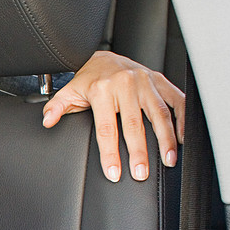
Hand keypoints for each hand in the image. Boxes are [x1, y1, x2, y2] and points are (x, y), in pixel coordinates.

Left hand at [42, 50, 185, 181]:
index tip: (114, 172)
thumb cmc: (88, 79)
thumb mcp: (69, 92)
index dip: (110, 152)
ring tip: (167, 160)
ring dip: (166, 139)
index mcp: (102, 89)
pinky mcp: (159, 80)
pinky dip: (182, 119)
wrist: (105, 56)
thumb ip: (57, 107)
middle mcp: (126, 84)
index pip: (106, 128)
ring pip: (159, 114)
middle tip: (141, 173)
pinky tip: (182, 138)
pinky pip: (175, 100)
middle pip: (134, 124)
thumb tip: (47, 121)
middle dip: (139, 152)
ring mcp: (146, 81)